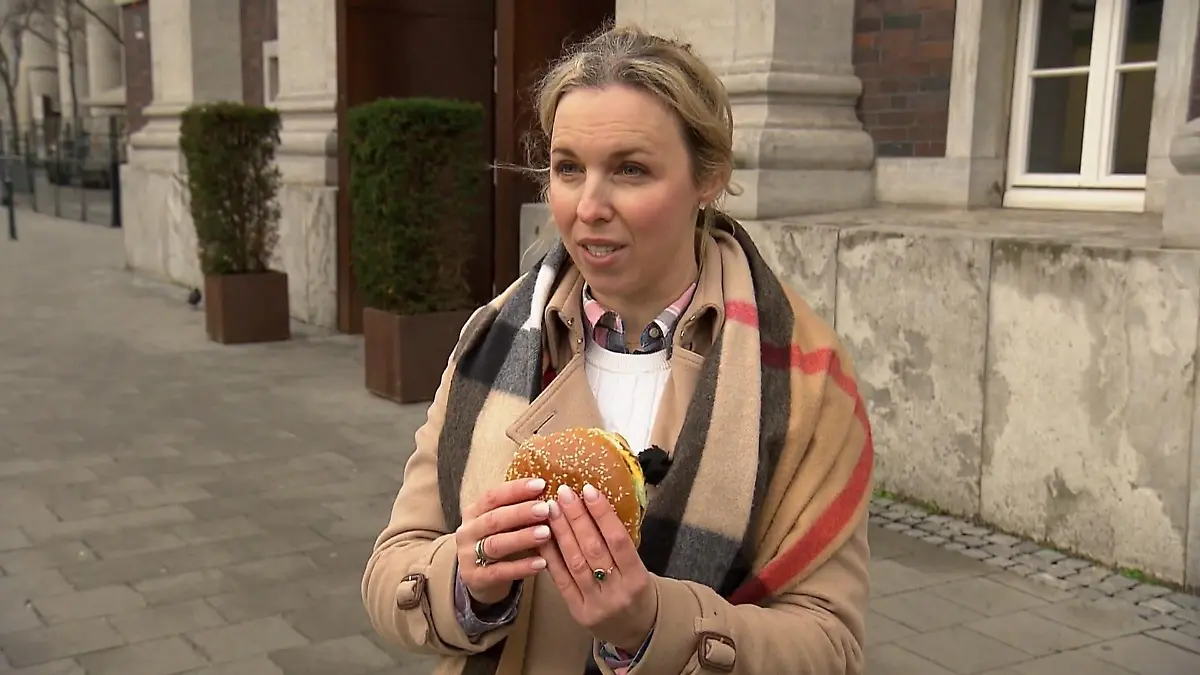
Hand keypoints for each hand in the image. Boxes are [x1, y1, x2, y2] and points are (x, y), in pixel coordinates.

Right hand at [455, 477, 551, 605]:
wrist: (480, 578)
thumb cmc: (500, 542)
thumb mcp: (505, 525)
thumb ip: (521, 511)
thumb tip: (553, 494)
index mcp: (474, 512)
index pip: (492, 496)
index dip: (516, 490)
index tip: (541, 484)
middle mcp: (467, 532)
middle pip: (493, 519)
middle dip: (521, 512)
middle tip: (546, 508)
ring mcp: (468, 556)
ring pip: (495, 544)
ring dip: (522, 538)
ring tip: (547, 533)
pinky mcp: (475, 578)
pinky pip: (500, 572)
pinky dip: (521, 567)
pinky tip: (542, 563)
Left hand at [540, 483, 657, 653]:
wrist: (638, 630)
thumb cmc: (637, 591)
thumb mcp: (639, 568)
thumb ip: (620, 544)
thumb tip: (595, 506)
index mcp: (637, 578)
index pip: (618, 540)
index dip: (602, 514)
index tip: (589, 490)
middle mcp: (616, 591)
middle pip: (593, 549)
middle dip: (576, 518)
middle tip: (564, 493)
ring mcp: (595, 603)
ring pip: (575, 562)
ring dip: (561, 532)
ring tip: (551, 508)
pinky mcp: (578, 611)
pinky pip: (561, 580)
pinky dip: (551, 555)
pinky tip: (543, 536)